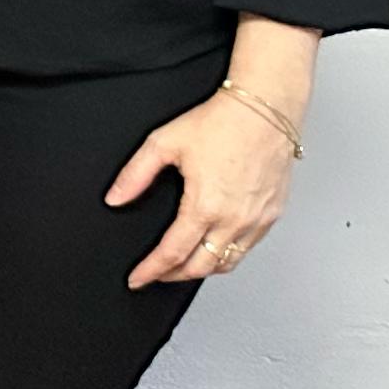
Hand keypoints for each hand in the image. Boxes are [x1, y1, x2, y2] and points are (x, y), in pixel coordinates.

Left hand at [111, 84, 295, 286]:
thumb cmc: (220, 123)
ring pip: (228, 262)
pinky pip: (248, 247)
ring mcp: (258, 219)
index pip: (173, 253)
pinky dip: (227, 254)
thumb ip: (135, 175)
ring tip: (181, 265)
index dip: (151, 271)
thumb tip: (115, 199)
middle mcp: (235, 219)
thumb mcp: (164, 143)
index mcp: (206, 206)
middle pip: (202, 267)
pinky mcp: (273, 213)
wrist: (265, 109)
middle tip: (156, 275)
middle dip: (174, 276)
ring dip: (202, 268)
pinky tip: (213, 246)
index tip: (137, 279)